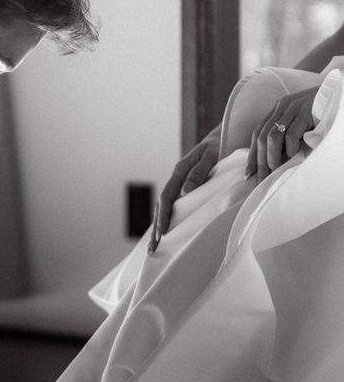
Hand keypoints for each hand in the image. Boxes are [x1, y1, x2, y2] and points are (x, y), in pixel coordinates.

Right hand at [151, 127, 219, 252]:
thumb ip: (200, 172)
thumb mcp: (213, 154)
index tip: (162, 234)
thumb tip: (185, 192)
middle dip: (156, 229)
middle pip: (162, 207)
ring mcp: (182, 182)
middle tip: (152, 249)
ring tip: (156, 245)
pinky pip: (176, 205)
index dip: (163, 217)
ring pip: (167, 207)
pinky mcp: (189, 186)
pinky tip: (169, 232)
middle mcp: (177, 177)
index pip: (166, 198)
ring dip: (161, 227)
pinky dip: (170, 219)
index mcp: (180, 170)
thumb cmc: (223, 142)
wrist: (228, 132)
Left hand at [246, 85, 318, 183]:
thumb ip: (289, 132)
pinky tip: (293, 155)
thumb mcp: (301, 120)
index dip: (252, 154)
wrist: (339, 92)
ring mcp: (293, 108)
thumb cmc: (323, 110)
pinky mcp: (305, 111)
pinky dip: (290, 148)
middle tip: (262, 178)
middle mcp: (282, 107)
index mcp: (278, 109)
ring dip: (272, 157)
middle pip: (262, 137)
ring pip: (272, 137)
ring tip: (275, 170)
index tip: (248, 172)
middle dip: (259, 160)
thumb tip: (276, 158)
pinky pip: (291, 134)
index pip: (258, 133)